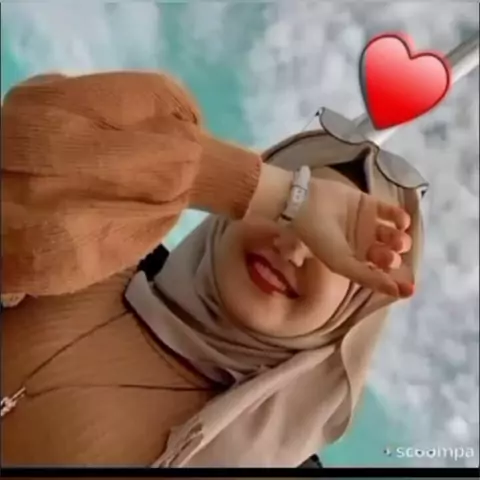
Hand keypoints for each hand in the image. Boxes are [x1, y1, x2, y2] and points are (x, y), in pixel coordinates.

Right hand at [293, 176, 413, 297]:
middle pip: (387, 253)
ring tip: (398, 240)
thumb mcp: (341, 263)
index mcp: (353, 260)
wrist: (305, 205)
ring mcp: (366, 223)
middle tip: (391, 257)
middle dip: (394, 257)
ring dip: (399, 239)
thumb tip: (398, 293)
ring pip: (391, 234)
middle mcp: (361, 243)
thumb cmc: (319, 238)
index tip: (410, 287)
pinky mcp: (368, 203)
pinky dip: (399, 218)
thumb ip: (369, 278)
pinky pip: (389, 212)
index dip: (395, 281)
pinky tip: (401, 222)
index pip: (378, 273)